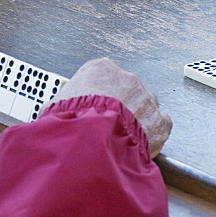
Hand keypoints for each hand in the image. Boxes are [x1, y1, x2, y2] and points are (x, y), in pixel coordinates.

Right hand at [52, 58, 171, 158]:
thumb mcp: (54, 106)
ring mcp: (145, 99)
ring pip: (144, 107)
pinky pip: (160, 124)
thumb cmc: (71, 125)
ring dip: (135, 121)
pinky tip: (138, 143)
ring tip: (119, 139)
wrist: (89, 146)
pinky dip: (153, 134)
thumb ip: (66, 102)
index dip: (99, 95)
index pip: (104, 76)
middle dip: (119, 108)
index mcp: (101, 70)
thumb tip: (58, 112)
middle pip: (126, 91)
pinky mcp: (159, 121)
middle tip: (106, 125)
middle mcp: (127, 80)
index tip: (95, 106)